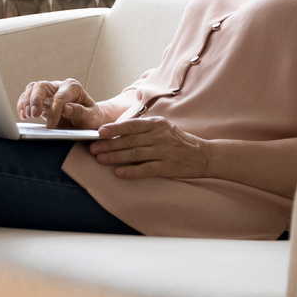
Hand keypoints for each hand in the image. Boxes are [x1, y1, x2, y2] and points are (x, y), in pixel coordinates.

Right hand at [17, 79, 109, 128]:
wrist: (89, 118)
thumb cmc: (91, 117)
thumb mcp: (91, 117)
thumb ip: (80, 112)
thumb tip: (65, 108)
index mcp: (73, 88)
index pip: (60, 97)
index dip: (54, 111)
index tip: (51, 125)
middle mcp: (60, 86)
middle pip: (42, 86)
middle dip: (35, 100)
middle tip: (33, 115)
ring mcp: (50, 91)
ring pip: (33, 88)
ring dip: (27, 101)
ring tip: (27, 115)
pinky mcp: (42, 99)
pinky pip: (28, 96)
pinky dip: (23, 104)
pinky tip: (23, 114)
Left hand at [90, 117, 211, 178]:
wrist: (202, 155)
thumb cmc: (178, 141)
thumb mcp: (163, 128)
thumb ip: (144, 129)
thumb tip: (117, 133)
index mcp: (157, 124)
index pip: (132, 125)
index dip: (114, 129)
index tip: (99, 133)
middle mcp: (160, 136)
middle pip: (130, 141)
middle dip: (109, 145)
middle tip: (93, 149)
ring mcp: (164, 152)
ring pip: (135, 154)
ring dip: (115, 157)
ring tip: (100, 159)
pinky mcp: (168, 167)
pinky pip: (145, 169)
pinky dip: (130, 171)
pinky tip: (118, 173)